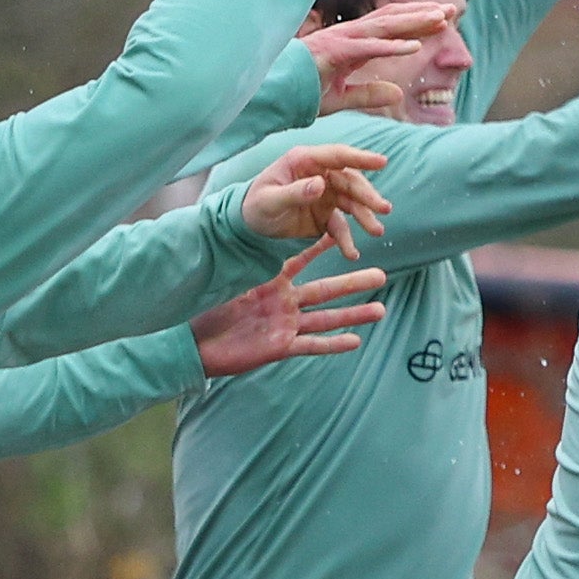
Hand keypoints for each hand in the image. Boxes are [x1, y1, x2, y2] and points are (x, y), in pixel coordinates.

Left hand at [191, 247, 389, 377]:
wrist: (197, 345)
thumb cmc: (207, 312)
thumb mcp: (230, 284)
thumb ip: (250, 265)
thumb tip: (256, 237)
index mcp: (272, 283)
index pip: (302, 260)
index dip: (321, 246)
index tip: (342, 231)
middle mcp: (285, 303)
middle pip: (326, 291)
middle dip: (354, 284)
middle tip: (382, 275)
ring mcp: (286, 325)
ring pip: (326, 319)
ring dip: (353, 315)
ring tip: (380, 310)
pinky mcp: (281, 347)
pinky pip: (311, 345)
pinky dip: (333, 344)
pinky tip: (356, 341)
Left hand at [236, 139, 392, 255]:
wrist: (249, 227)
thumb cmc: (255, 206)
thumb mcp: (270, 201)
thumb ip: (295, 193)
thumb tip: (321, 185)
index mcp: (304, 161)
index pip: (337, 156)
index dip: (361, 158)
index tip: (382, 162)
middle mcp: (319, 175)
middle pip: (350, 181)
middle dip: (368, 196)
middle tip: (384, 209)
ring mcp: (325, 195)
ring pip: (352, 203)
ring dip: (365, 216)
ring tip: (376, 232)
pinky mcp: (325, 215)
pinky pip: (341, 226)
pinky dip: (347, 239)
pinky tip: (352, 253)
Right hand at [304, 0, 461, 114]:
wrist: (270, 94)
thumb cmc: (301, 92)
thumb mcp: (342, 98)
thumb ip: (369, 95)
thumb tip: (397, 94)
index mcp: (352, 43)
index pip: (390, 27)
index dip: (417, 21)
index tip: (443, 18)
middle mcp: (349, 36)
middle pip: (392, 20)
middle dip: (422, 14)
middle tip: (452, 10)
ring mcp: (341, 41)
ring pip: (384, 27)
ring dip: (414, 22)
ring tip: (440, 20)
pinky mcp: (333, 52)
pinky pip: (368, 48)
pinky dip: (391, 46)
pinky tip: (414, 46)